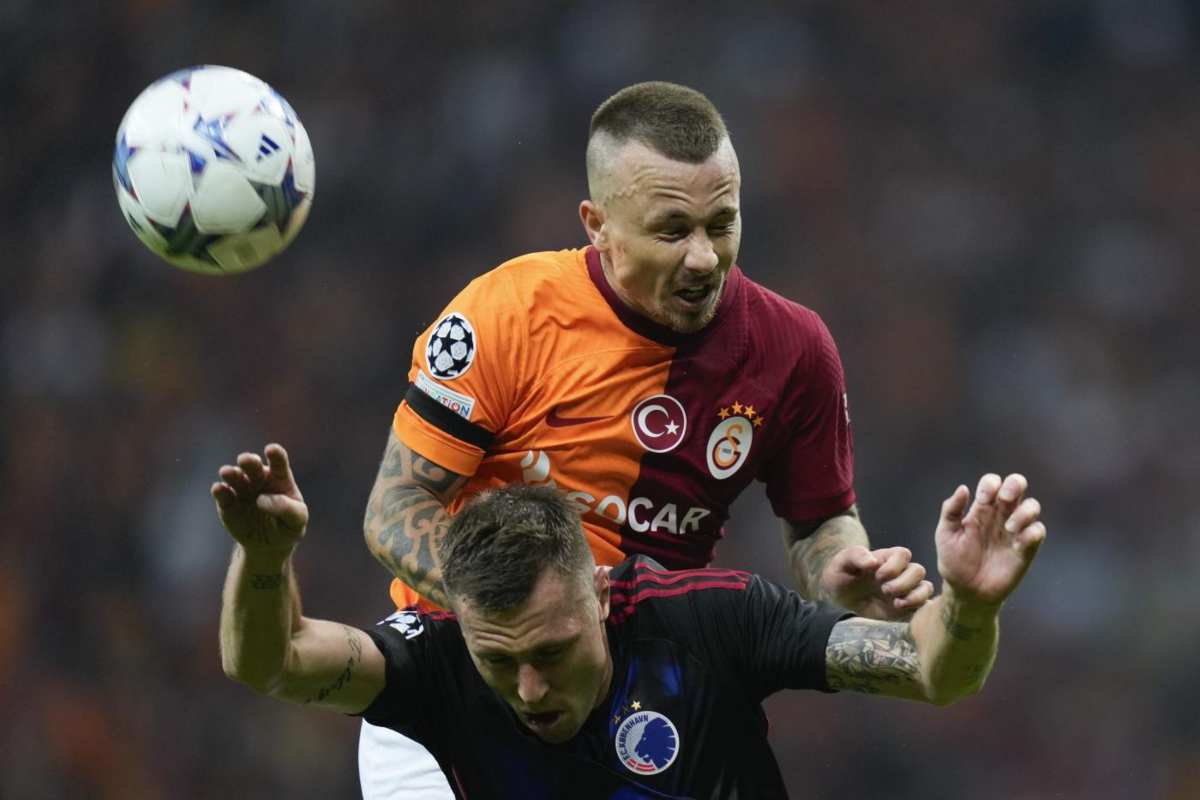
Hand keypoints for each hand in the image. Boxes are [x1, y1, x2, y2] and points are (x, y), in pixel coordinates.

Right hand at [211, 444, 307, 554]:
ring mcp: (241, 489)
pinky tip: (219, 489)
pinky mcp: (227, 503)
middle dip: (249, 460)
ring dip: (231, 473)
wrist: (269, 544)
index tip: (272, 450)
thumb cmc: (287, 526)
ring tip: (228, 472)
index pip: (279, 462)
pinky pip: (222, 494)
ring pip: (234, 476)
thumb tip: (262, 500)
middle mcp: (258, 478)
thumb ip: (286, 509)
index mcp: (280, 478)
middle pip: (253, 465)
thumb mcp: (296, 520)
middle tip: (245, 460)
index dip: (275, 454)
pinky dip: (219, 490)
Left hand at [822, 545, 933, 619]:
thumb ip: (856, 555)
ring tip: (896, 604)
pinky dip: (920, 607)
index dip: (894, 565)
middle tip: (885, 590)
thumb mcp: (842, 562)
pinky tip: (902, 610)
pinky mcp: (908, 607)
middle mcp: (901, 572)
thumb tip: (873, 561)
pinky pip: (925, 605)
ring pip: (926, 587)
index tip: (877, 575)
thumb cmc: (842, 576)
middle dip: (903, 582)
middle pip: (918, 570)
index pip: (903, 554)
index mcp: (887, 558)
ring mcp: (906, 590)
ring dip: (914, 596)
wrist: (840, 599)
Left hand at [935, 473, 1045, 607]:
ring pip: (1032, 506)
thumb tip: (963, 488)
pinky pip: (1038, 531)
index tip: (982, 499)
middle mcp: (1001, 515)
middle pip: (1017, 486)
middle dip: (1014, 484)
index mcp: (981, 508)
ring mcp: (1015, 531)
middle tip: (1004, 498)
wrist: (966, 590)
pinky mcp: (1026, 549)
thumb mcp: (945, 534)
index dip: (990, 484)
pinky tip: (1017, 543)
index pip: (992, 483)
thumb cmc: (954, 560)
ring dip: (1024, 510)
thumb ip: (951, 510)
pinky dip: (1032, 532)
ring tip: (1008, 527)